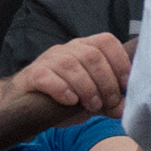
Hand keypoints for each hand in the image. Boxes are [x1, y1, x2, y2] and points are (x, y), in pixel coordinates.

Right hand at [0, 31, 128, 120]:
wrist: (25, 105)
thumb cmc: (62, 99)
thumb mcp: (90, 101)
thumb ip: (109, 103)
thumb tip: (125, 109)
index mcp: (84, 49)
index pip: (106, 41)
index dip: (120, 61)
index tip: (124, 85)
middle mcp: (67, 50)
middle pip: (92, 55)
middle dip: (105, 82)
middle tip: (107, 102)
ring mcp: (48, 60)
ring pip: (71, 65)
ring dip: (87, 88)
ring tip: (91, 106)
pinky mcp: (32, 75)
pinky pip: (47, 76)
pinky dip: (62, 89)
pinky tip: (70, 101)